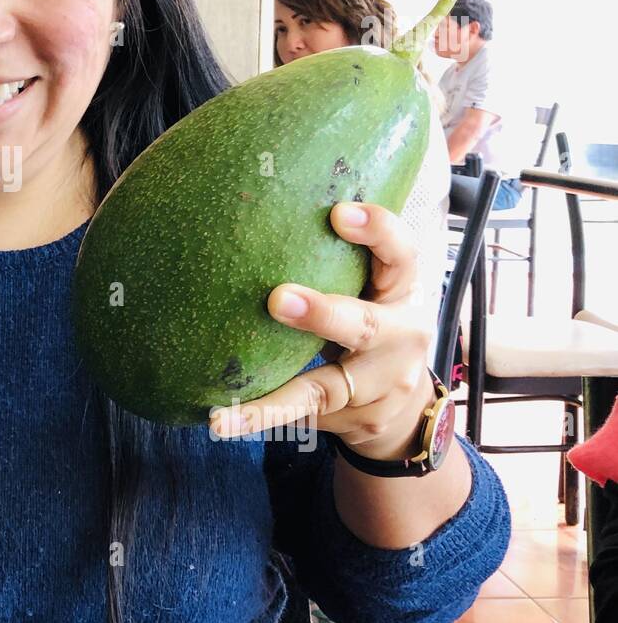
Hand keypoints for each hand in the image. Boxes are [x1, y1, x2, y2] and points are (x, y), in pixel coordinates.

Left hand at [209, 202, 433, 460]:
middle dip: (323, 312)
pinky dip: (259, 417)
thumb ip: (333, 257)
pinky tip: (220, 419)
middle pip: (366, 325)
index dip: (377, 231)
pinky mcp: (355, 415)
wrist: (403, 406)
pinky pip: (302, 415)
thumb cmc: (369, 322)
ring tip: (226, 402)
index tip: (338, 212)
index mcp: (400, 289)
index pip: (400, 253)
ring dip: (275, 394)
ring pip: (327, 386)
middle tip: (277, 297)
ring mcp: (380, 384)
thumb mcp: (368, 286)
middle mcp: (400, 336)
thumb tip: (254, 202)